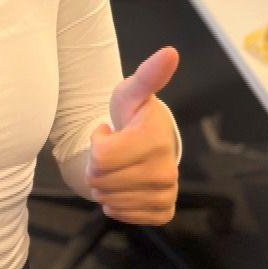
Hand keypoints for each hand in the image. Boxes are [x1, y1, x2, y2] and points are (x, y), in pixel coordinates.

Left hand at [85, 47, 179, 225]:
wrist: (146, 143)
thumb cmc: (132, 115)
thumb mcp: (132, 92)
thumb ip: (147, 75)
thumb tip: (170, 52)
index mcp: (156, 140)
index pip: (100, 157)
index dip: (97, 143)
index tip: (109, 132)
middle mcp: (166, 171)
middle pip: (100, 181)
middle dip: (97, 166)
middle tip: (112, 152)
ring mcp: (166, 193)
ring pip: (108, 201)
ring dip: (105, 185)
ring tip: (119, 166)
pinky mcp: (164, 211)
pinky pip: (124, 216)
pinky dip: (116, 204)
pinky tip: (125, 185)